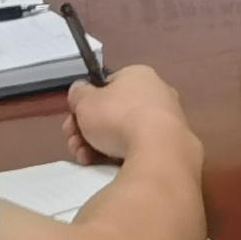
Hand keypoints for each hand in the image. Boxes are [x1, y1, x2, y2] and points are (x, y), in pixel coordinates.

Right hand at [67, 62, 198, 186]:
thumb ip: (78, 93)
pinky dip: (115, 155)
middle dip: (86, 129)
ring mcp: (165, 120)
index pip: (107, 86)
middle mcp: (156, 93)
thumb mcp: (85, 100)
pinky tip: (99, 164)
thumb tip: (80, 90)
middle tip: (72, 141)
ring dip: (95, 145)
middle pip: (111, 112)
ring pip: (121, 132)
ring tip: (82, 156)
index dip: (86, 102)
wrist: (156, 150)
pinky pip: (135, 148)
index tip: (73, 117)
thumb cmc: (117, 116)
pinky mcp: (168, 145)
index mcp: (138, 75)